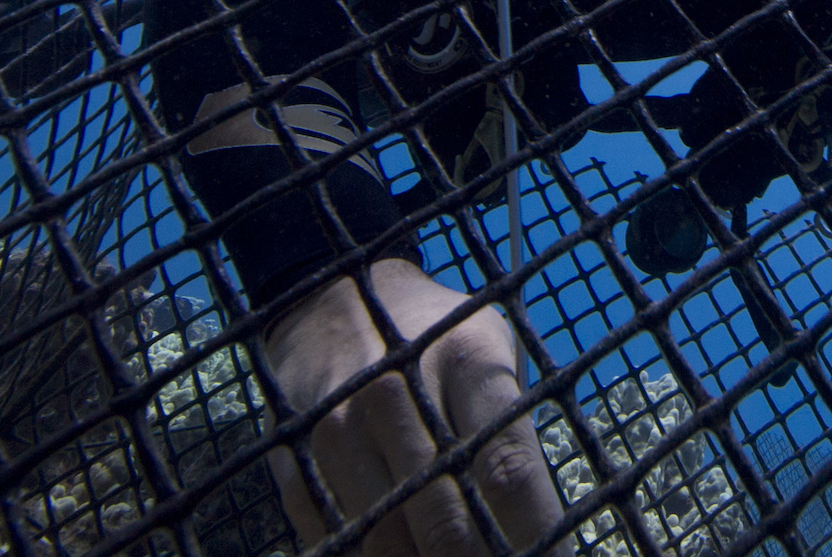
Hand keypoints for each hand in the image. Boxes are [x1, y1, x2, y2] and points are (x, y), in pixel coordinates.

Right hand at [263, 259, 567, 556]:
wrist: (328, 300)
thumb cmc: (435, 336)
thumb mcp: (489, 351)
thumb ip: (510, 434)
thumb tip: (536, 534)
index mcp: (464, 360)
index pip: (507, 473)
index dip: (536, 536)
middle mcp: (395, 396)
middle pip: (447, 523)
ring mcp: (337, 434)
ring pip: (390, 545)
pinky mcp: (295, 468)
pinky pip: (340, 542)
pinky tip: (407, 555)